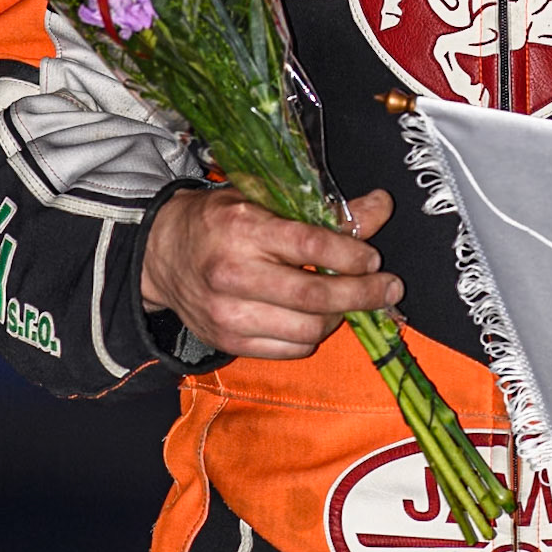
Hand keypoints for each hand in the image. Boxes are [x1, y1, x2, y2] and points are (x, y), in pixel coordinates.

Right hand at [141, 185, 400, 360]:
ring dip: (340, 318)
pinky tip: (319, 317)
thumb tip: (381, 207)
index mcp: (243, 228)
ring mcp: (228, 314)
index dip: (352, 254)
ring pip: (306, 330)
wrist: (162, 254)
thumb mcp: (267, 200)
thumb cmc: (221, 221)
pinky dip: (313, 337)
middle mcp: (232, 274)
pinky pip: (289, 350)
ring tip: (351, 301)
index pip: (311, 246)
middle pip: (314, 296)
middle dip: (362, 293)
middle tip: (389, 287)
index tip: (373, 258)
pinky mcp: (227, 342)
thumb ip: (326, 210)